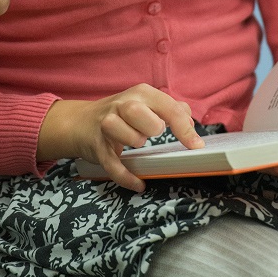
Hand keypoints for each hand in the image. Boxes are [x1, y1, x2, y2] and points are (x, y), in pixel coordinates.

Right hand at [37, 84, 204, 192]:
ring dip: (135, 143)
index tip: (197, 146)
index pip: (169, 108)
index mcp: (141, 93)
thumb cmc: (122, 114)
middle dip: (152, 128)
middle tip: (150, 134)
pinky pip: (114, 166)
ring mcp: (107, 124)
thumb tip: (190, 122)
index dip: (185, 129)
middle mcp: (123, 104)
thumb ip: (171, 109)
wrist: (80, 121)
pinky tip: (139, 183)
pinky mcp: (96, 146)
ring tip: (135, 143)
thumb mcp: (146, 103)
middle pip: (142, 114)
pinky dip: (128, 177)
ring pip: (128, 137)